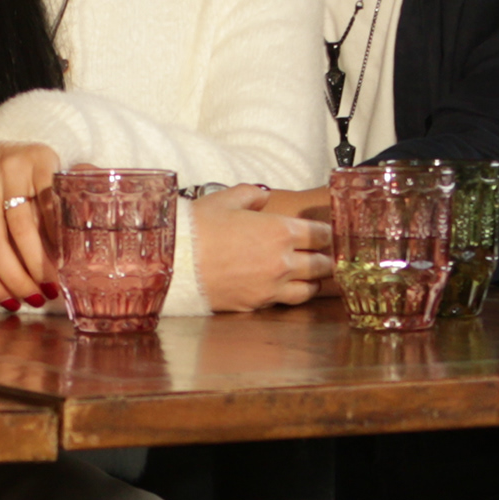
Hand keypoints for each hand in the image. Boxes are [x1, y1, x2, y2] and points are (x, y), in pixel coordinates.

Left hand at [0, 140, 67, 308]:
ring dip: (38, 264)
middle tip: (35, 298)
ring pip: (22, 228)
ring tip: (51, 284)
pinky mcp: (40, 161)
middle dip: (16, 279)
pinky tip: (63, 256)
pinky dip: (56, 236)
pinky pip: (48, 207)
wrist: (15, 138)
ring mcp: (10, 168)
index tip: (9, 303)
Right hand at [189, 184, 333, 310]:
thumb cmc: (197, 227)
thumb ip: (251, 195)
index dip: (325, 233)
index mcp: (280, 231)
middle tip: (319, 254)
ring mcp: (271, 286)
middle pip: (322, 263)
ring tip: (306, 274)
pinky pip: (286, 302)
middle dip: (323, 257)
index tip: (322, 233)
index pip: (322, 234)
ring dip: (312, 279)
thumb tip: (263, 197)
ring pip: (310, 288)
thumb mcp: (225, 199)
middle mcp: (282, 261)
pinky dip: (290, 294)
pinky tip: (284, 287)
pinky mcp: (257, 304)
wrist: (173, 263)